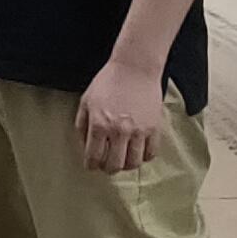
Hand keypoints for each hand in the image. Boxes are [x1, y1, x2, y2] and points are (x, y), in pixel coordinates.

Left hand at [75, 55, 168, 173]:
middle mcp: (119, 131)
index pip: (93, 157)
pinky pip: (150, 153)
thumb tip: (84, 145)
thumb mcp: (86, 101)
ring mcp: (139, 131)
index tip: (92, 165)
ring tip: (122, 159)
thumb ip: (82, 125)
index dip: (91, 165)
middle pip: (114, 165)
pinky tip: (137, 151)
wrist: (135, 68)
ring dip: (126, 165)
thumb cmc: (108, 82)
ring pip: (133, 163)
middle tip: (106, 165)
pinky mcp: (154, 128)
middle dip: (107, 169)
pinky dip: (143, 157)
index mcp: (99, 125)